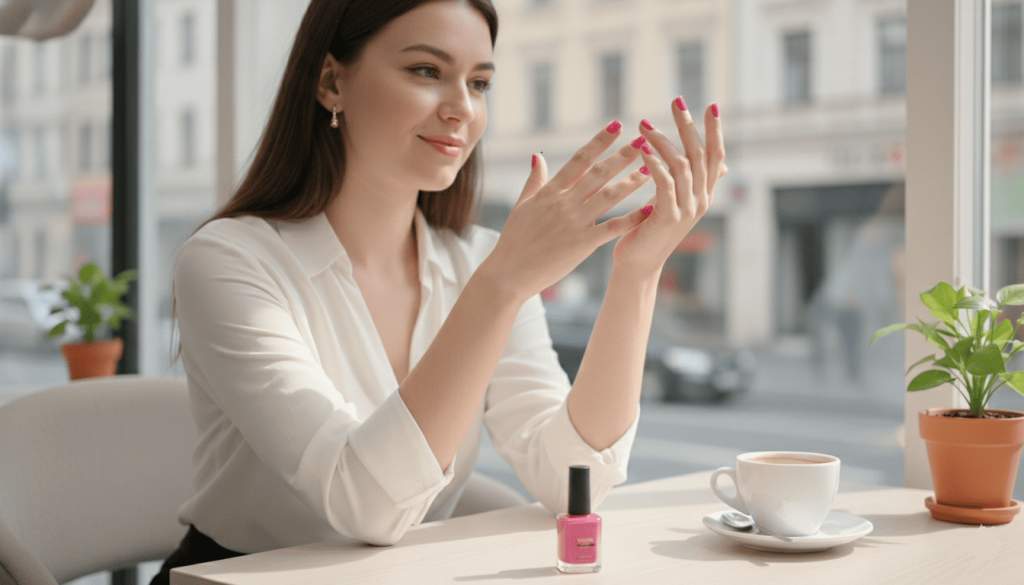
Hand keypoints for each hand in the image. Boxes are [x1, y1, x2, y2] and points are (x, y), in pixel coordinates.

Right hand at [485, 121, 652, 302]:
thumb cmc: (514, 242)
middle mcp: (564, 202)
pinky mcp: (582, 243)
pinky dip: (632, 219)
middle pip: (599, 173)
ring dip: (632, 181)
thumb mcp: (521, 206)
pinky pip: (612, 227)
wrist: (508, 273)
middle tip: (644, 141)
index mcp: (550, 191)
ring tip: (651, 170)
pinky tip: (649, 209)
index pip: (579, 159)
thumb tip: (536, 156)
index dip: (599, 141)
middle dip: (623, 155)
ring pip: (609, 196)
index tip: (617, 125)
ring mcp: (574, 222)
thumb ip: (534, 180)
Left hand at [612, 100, 728, 278]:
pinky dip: (654, 163)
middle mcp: (701, 200)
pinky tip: (642, 150)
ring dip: (663, 141)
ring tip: (644, 125)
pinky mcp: (669, 217)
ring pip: (682, 165)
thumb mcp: (676, 203)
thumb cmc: (650, 232)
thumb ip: (692, 182)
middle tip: (677, 100)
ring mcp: (687, 209)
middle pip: (701, 154)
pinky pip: (664, 183)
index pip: (716, 156)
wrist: (638, 265)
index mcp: (703, 195)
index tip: (711, 105)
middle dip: (689, 125)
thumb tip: (723, 166)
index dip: (715, 130)